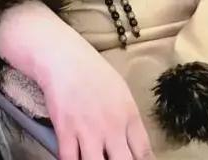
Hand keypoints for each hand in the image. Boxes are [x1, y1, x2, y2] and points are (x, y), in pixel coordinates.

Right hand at [35, 28, 152, 159]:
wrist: (63, 57)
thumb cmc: (92, 71)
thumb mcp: (121, 91)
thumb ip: (128, 119)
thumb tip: (133, 143)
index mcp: (129, 115)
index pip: (144, 153)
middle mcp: (112, 126)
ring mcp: (88, 130)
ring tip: (93, 158)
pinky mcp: (65, 131)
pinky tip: (73, 158)